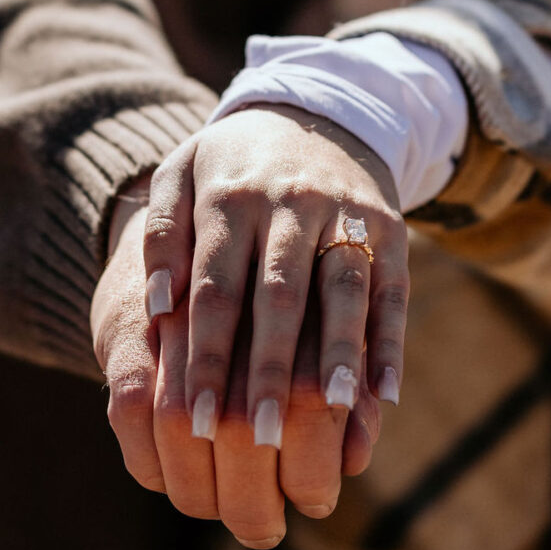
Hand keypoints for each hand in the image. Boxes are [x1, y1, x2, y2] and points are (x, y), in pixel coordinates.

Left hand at [150, 110, 406, 534]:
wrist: (315, 110)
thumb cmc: (231, 166)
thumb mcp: (181, 177)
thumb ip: (161, 238)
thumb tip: (157, 309)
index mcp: (230, 197)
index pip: (216, 288)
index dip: (205, 356)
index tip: (193, 420)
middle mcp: (291, 202)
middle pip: (280, 295)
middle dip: (268, 370)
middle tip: (258, 439)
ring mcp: (346, 213)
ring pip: (344, 289)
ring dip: (340, 354)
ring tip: (332, 411)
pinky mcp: (391, 228)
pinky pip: (393, 290)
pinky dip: (391, 343)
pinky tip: (386, 395)